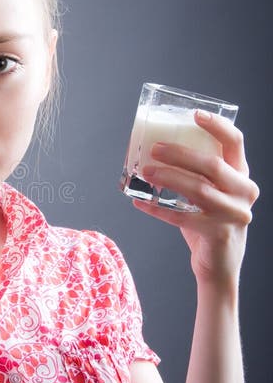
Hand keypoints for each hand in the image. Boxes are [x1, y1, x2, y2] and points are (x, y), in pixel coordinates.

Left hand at [131, 111, 259, 285]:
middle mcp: (244, 192)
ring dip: (169, 177)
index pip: (235, 142)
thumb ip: (195, 174)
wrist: (220, 267)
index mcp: (242, 175)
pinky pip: (183, 217)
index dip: (217, 126)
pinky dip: (158, 209)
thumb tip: (154, 152)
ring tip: (146, 171)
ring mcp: (233, 214)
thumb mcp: (210, 194)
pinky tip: (139, 202)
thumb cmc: (209, 223)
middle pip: (212, 164)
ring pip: (199, 190)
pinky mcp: (218, 234)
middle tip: (154, 148)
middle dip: (180, 154)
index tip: (194, 114)